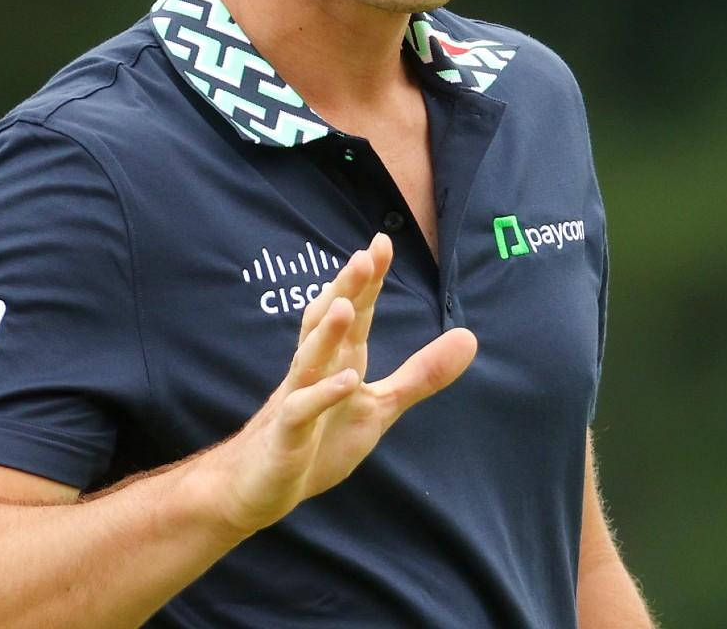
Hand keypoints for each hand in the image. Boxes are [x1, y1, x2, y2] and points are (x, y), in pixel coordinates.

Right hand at [198, 233, 476, 535]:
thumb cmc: (317, 440)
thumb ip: (421, 374)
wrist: (256, 486)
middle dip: (346, 290)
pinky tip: (347, 380)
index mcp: (338, 360)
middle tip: (364, 255)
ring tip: (348, 306)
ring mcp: (296, 400)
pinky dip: (322, 394)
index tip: (382, 241)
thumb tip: (469, 337)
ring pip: (309, 359)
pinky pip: (302, 410)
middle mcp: (314, 370)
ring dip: (328, 333)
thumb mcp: (380, 406)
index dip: (367, 280)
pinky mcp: (287, 435)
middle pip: (328, 322)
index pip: (354, 311)